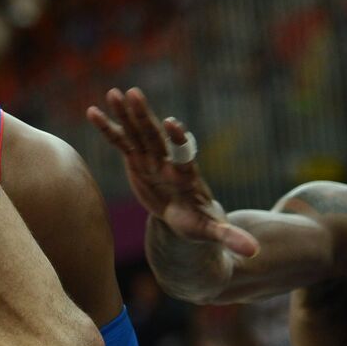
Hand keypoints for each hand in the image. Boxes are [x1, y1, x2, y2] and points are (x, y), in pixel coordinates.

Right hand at [87, 87, 257, 256]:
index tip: (172, 124)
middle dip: (144, 117)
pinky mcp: (137, 160)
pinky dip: (108, 128)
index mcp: (185, 176)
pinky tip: (92, 111)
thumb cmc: (199, 223)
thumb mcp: (212, 232)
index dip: (178, 140)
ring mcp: (151, 158)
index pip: (183, 155)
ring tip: (113, 93)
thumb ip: (229, 237)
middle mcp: (168, 161)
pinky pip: (121, 142)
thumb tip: (254, 252)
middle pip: (156, 137)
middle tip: (135, 94)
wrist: (184, 214)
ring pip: (137, 133)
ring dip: (125, 114)